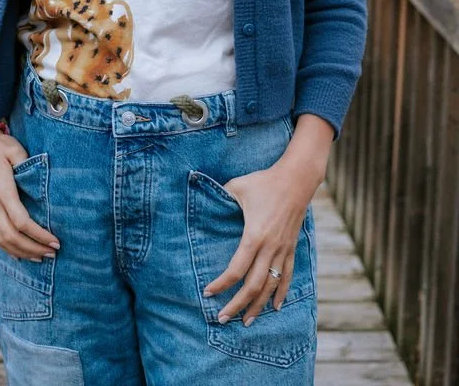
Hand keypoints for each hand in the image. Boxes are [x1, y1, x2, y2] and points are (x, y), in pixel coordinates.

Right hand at [0, 130, 59, 260]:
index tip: (55, 241)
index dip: (39, 235)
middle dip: (33, 248)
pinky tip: (20, 253)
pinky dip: (6, 248)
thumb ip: (28, 166)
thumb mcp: (15, 149)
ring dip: (20, 252)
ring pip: (0, 240)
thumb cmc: (0, 145)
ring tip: (39, 257)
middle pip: (12, 236)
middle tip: (52, 253)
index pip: (22, 221)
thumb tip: (40, 184)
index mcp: (1, 190)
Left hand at [201, 163, 312, 326]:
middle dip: (237, 305)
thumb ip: (220, 196)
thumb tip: (204, 199)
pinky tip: (276, 306)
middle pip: (253, 285)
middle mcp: (270, 248)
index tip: (208, 292)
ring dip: (258, 306)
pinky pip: (287, 275)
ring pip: (271, 286)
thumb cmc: (264, 181)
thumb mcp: (237, 186)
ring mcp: (283, 249)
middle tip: (222, 318)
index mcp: (254, 235)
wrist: (297, 179)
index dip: (222, 284)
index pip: (236, 269)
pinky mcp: (292, 247)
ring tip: (247, 321)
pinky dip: (281, 293)